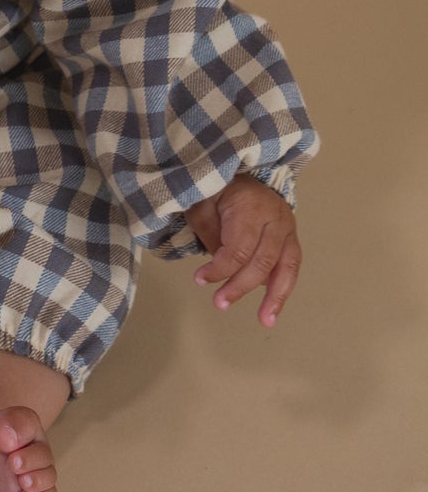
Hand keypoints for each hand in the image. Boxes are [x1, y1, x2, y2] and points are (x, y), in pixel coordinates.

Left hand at [185, 173, 301, 328]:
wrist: (242, 171)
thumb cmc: (218, 189)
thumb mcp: (203, 204)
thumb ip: (211, 235)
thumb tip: (221, 268)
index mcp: (252, 207)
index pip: (239, 248)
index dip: (220, 269)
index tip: (200, 279)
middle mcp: (276, 218)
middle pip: (262, 261)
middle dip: (241, 286)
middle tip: (220, 303)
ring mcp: (288, 227)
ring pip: (286, 267)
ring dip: (275, 297)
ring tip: (266, 320)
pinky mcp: (292, 236)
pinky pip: (291, 266)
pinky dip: (283, 287)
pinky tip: (273, 306)